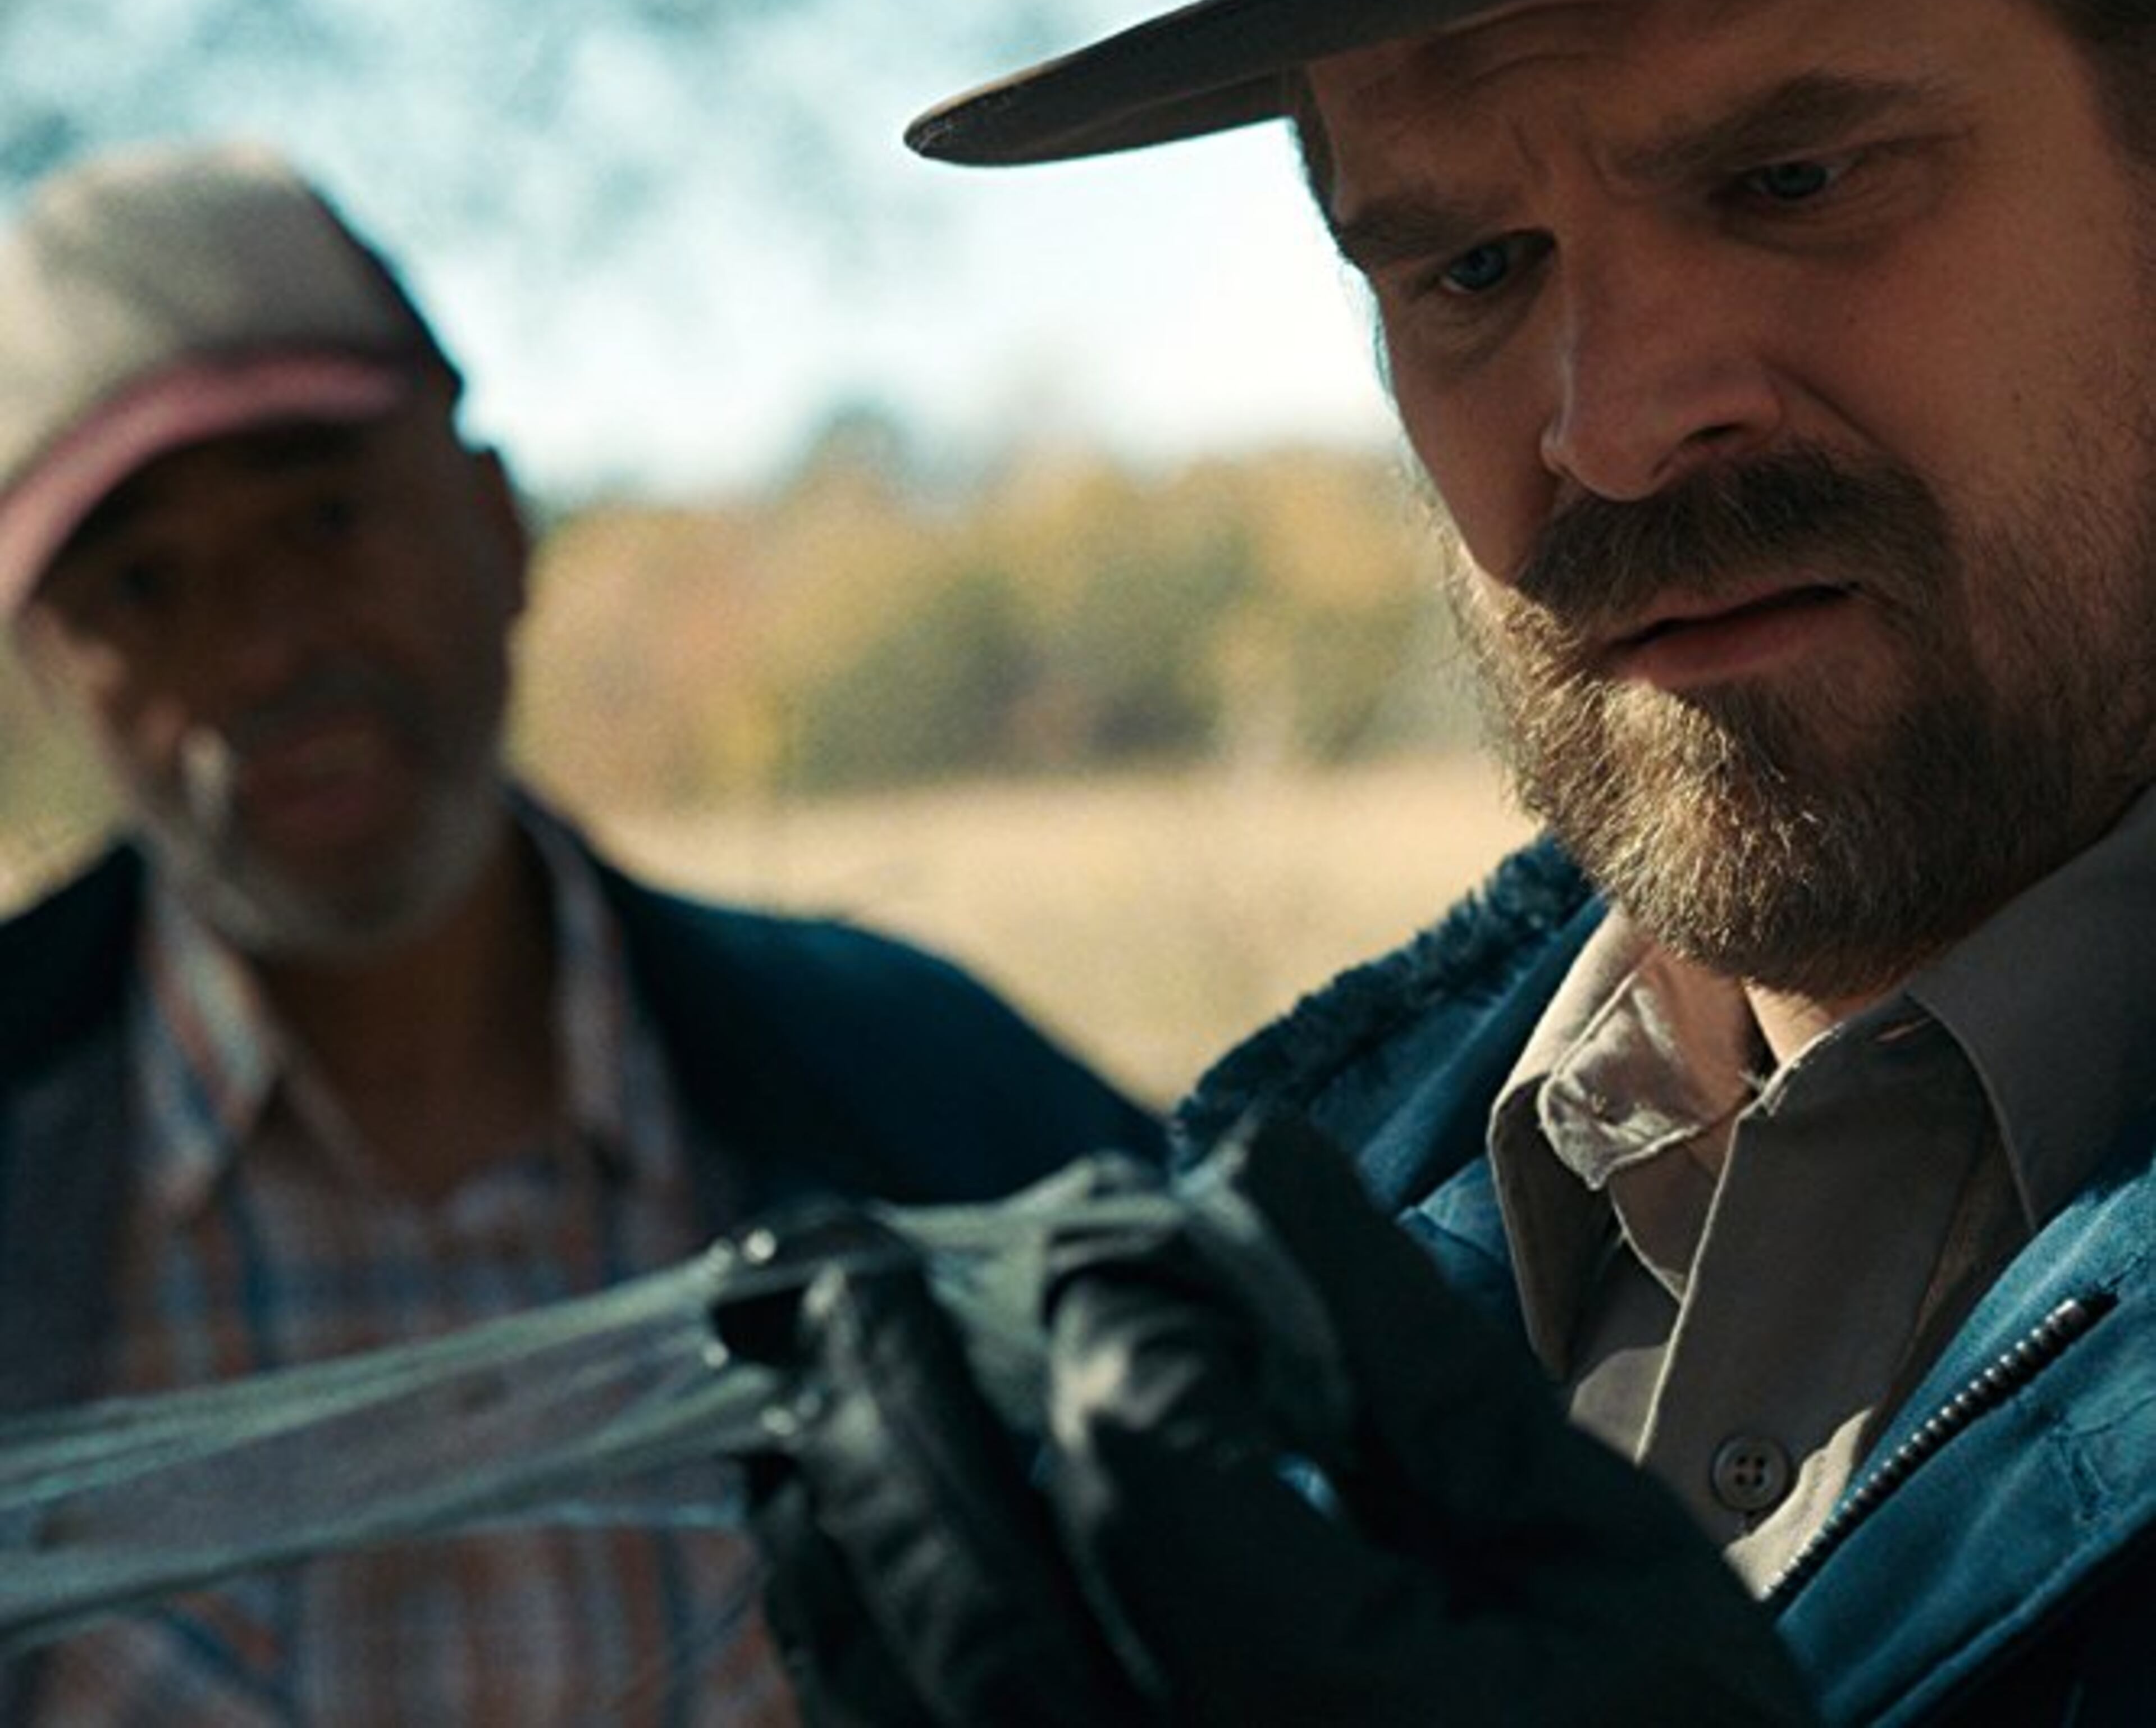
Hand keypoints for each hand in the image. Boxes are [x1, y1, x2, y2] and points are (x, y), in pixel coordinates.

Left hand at [726, 1119, 1818, 1726]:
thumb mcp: (1594, 1552)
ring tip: (799, 1388)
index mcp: (1352, 1719)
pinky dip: (849, 1654)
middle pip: (980, 1586)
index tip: (1108, 1233)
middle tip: (841, 1272)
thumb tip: (1250, 1155)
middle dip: (896, 1399)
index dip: (1108, 1310)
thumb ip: (1410, 1354)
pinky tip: (824, 1546)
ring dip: (837, 1521)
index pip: (1145, 1456)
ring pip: (913, 1704)